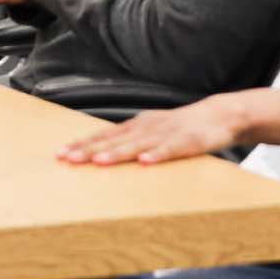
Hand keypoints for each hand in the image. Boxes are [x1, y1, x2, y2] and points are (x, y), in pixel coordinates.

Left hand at [59, 94, 247, 165]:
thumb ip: (129, 140)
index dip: (82, 144)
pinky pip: (170, 150)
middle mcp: (147, 127)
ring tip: (97, 161)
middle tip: (67, 158)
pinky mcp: (187, 141)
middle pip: (113, 140)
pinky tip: (145, 162)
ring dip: (117, 153)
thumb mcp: (151, 130)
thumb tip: (101, 153)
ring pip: (138, 145)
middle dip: (89, 149)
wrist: (219, 115)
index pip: (103, 135)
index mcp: (137, 125)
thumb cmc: (180, 126)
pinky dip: (157, 155)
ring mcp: (166, 133)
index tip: (60, 153)